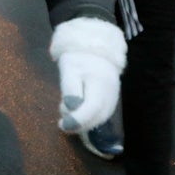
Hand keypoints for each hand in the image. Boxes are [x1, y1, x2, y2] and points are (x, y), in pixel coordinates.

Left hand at [50, 17, 125, 132]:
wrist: (96, 49)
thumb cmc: (79, 58)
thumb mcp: (69, 71)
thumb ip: (70, 90)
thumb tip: (71, 108)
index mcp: (100, 85)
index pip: (92, 109)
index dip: (77, 120)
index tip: (62, 125)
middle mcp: (110, 96)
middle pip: (96, 119)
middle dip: (77, 123)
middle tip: (62, 117)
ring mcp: (113, 100)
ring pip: (98, 120)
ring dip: (81, 121)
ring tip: (68, 108)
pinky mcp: (110, 102)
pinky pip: (99, 116)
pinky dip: (87, 118)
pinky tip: (76, 109)